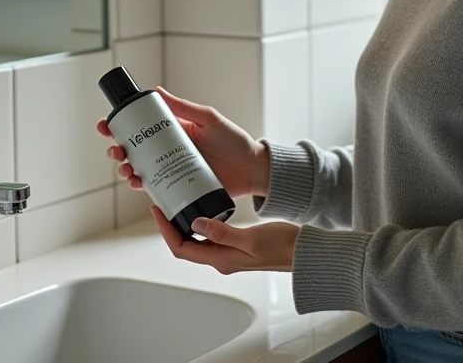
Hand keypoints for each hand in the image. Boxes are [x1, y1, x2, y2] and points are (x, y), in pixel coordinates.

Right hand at [97, 86, 270, 198]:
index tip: (105, 125)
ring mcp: (173, 169)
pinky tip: (138, 185)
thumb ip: (185, 107)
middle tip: (115, 151)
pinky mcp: (179, 187)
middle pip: (135, 150)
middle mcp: (169, 150)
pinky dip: (143, 187)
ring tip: (127, 171)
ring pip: (141, 170)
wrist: (253, 169)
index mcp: (174, 131)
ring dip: (127, 170)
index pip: (142, 127)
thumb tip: (157, 91)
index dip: (120, 126)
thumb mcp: (209, 119)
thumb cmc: (235, 141)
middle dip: (118, 151)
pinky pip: (156, 188)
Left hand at [151, 206, 298, 273]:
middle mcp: (221, 259)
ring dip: (184, 224)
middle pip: (185, 245)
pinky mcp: (237, 245)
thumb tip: (195, 224)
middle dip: (170, 226)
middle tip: (163, 203)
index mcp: (221, 259)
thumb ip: (222, 232)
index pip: (182, 248)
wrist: (304, 253)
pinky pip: (211, 236)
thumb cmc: (282, 247)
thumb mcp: (251, 237)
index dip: (165, 230)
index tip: (157, 210)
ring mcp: (229, 253)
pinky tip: (202, 208)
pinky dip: (201, 223)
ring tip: (178, 203)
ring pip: (197, 240)